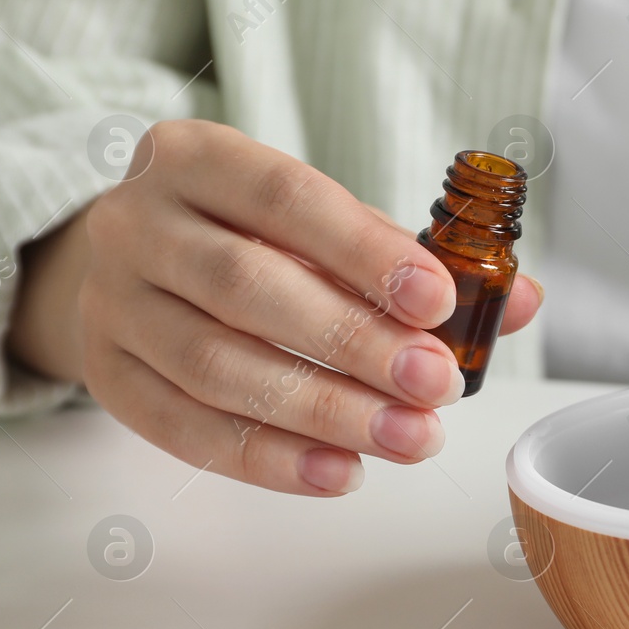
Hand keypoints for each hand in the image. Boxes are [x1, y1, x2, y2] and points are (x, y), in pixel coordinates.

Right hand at [7, 120, 542, 495]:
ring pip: (215, 366)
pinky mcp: (106, 375)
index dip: (365, 252)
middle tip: (436, 386)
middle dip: (354, 343)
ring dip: (323, 412)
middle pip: (246, 287)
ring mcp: (111, 302)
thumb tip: (522, 301)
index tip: (438, 302)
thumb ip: (418, 258)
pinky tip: (339, 471)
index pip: (286, 198)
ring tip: (408, 438)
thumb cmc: (254, 237)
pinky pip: (184, 429)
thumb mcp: (326, 224)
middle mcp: (137, 222)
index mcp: (197, 157)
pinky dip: (267, 458)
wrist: (136, 264)